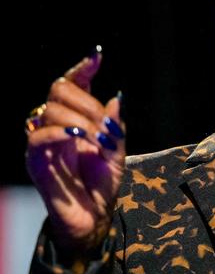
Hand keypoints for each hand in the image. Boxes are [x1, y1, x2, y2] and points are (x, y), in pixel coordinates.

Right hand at [25, 49, 125, 251]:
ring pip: (50, 110)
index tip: (97, 56)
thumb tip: (117, 97)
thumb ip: (117, 127)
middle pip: (60, 90)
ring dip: (79, 120)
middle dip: (87, 102)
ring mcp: (45, 142)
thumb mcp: (118, 153)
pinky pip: (37, 137)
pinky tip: (76, 137)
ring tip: (97, 139)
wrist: (94, 216)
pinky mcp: (36, 161)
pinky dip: (58, 132)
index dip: (82, 68)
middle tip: (105, 125)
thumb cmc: (103, 184)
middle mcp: (58, 125)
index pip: (73, 84)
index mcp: (77, 119)